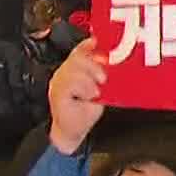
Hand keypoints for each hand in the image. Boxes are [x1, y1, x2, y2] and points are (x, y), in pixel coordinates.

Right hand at [47, 37, 106, 155]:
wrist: (72, 131)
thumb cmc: (85, 110)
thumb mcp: (100, 88)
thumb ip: (104, 74)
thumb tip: (118, 62)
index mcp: (74, 67)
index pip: (80, 50)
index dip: (90, 45)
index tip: (98, 44)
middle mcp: (64, 72)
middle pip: (77, 57)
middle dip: (93, 65)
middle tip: (103, 78)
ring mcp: (59, 82)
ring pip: (73, 69)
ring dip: (89, 79)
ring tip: (95, 91)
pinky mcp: (57, 93)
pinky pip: (69, 83)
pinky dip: (83, 88)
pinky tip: (88, 96)